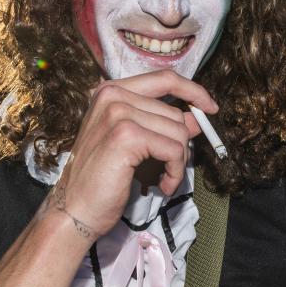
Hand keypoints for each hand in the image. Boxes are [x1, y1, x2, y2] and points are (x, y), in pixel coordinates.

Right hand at [49, 72, 215, 240]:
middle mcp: (112, 95)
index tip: (210, 108)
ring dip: (178, 162)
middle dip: (181, 145)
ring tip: (162, 179)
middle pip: (175, 113)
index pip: (164, 78)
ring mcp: (117, 113)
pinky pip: (174, 150)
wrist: (75, 208)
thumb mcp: (134, 143)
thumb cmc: (102, 179)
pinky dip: (175, 172)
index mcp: (111, 91)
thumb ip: (160, 124)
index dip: (193, 91)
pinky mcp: (126, 136)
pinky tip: (162, 185)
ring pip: (178, 132)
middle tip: (169, 168)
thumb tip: (196, 116)